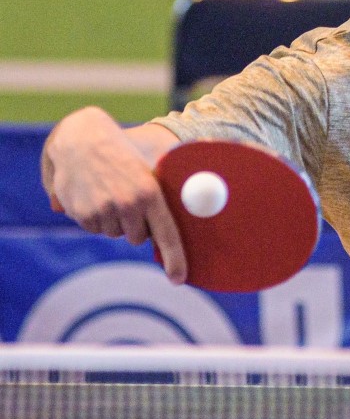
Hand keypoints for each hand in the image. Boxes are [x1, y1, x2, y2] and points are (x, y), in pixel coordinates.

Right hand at [42, 108, 186, 282]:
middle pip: (139, 238)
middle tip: (132, 201)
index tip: (178, 279)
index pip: (166, 234)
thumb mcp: (152, 164)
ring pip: (115, 234)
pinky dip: (97, 218)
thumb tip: (201, 203)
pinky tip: (95, 194)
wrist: (81, 139)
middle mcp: (127, 204)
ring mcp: (102, 210)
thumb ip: (171, 187)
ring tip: (112, 192)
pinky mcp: (80, 213)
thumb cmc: (125, 153)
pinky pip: (95, 228)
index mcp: (150, 193)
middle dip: (138, 226)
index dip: (175, 259)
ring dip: (116, 221)